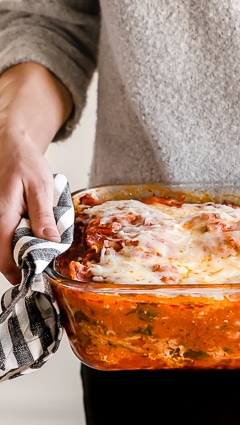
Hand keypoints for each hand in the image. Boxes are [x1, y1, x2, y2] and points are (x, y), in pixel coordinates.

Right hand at [0, 130, 59, 284]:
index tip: (35, 277)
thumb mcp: (41, 188)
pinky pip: (4, 235)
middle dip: (21, 261)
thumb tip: (50, 242)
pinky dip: (16, 238)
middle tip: (43, 259)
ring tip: (40, 243)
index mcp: (2, 216)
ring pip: (2, 246)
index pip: (4, 256)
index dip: (18, 271)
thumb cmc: (25, 164)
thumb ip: (44, 216)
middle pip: (2, 254)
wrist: (11, 148)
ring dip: (19, 249)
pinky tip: (31, 231)